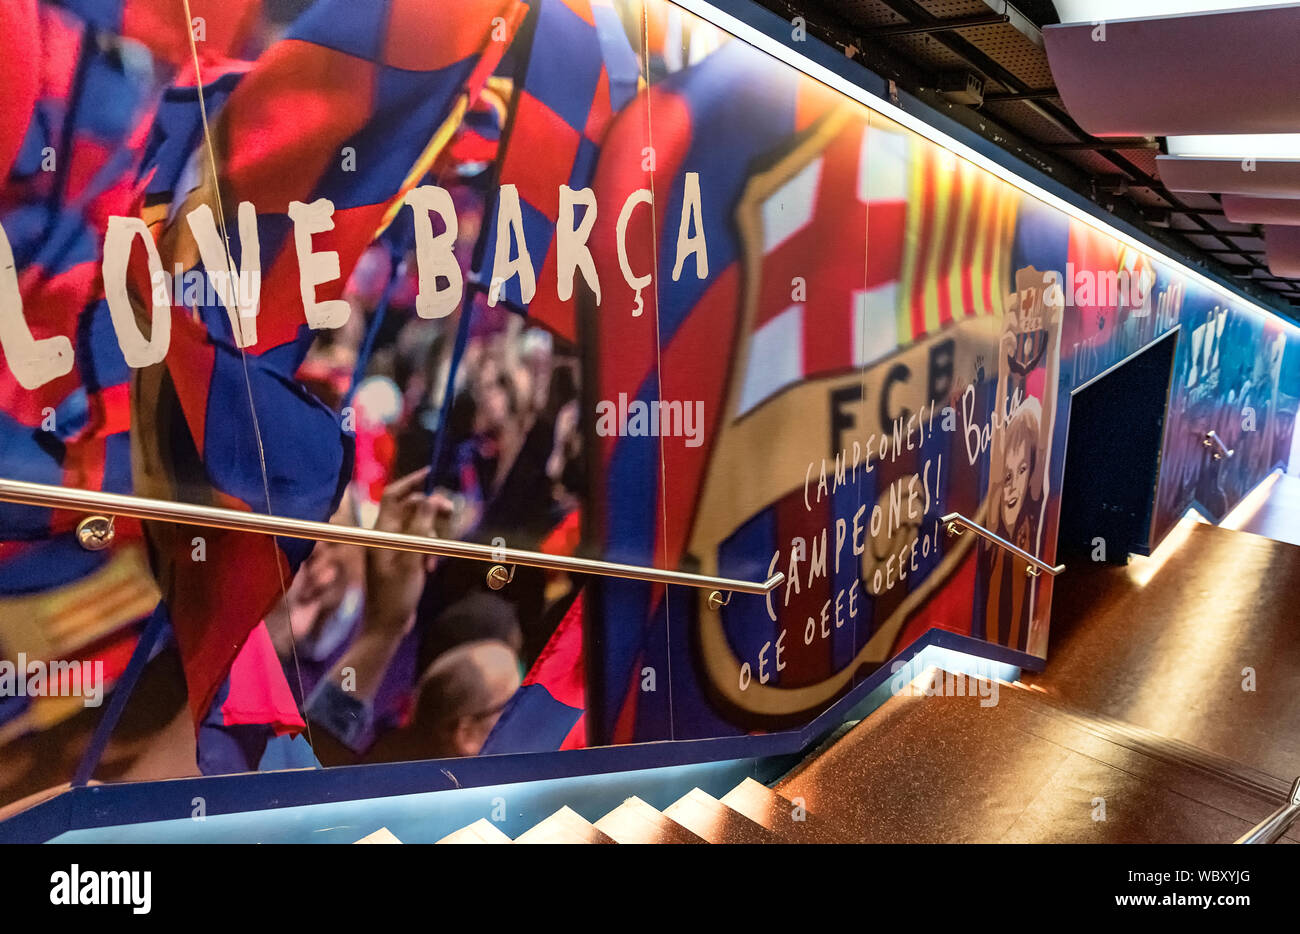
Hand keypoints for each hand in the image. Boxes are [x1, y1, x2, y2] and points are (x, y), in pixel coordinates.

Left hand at [365, 467, 451, 634]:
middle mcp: (386, 535)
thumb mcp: (412, 558)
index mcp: (382, 531)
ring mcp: (393, 548)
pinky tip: (432, 566)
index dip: (412, 481)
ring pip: (419, 527)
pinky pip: (420, 544)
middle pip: (411, 509)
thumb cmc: (396, 595)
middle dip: (431, 511)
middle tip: (451, 514)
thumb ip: (421, 526)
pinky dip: (429, 549)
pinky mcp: (401, 560)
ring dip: (433, 535)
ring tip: (436, 556)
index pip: (395, 495)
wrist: (386, 626)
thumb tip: (432, 498)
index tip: (433, 474)